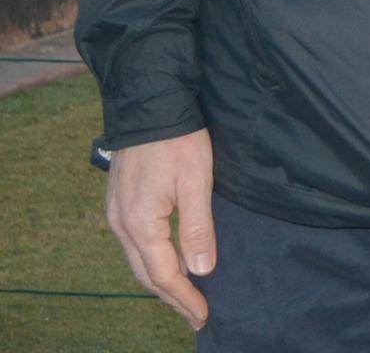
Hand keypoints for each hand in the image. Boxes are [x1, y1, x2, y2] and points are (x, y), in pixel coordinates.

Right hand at [105, 129, 215, 330]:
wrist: (150, 105)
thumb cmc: (178, 141)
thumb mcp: (197, 182)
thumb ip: (197, 229)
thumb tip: (201, 271)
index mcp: (140, 223)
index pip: (163, 274)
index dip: (184, 297)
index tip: (203, 316)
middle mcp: (121, 224)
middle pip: (146, 274)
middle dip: (172, 297)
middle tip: (195, 316)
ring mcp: (116, 213)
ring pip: (138, 260)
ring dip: (161, 281)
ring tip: (184, 297)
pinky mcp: (120, 202)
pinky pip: (135, 244)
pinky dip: (152, 261)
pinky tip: (167, 263)